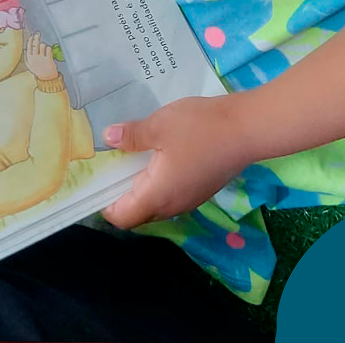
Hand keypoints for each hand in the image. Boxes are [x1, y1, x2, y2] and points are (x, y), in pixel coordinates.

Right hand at [23, 32, 58, 80]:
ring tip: (44, 49)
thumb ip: (27, 58)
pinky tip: (48, 52)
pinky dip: (49, 49)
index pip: (29, 47)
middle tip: (37, 35)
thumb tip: (26, 49)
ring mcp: (42, 58)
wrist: (47, 78)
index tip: (32, 36)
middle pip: (36, 44)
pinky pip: (48, 49)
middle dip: (36, 38)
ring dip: (43, 45)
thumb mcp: (30, 66)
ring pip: (42, 45)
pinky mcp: (48, 59)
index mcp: (30, 59)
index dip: (30, 40)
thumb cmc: (39, 71)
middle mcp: (35, 57)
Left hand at [100, 95, 253, 229]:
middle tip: (111, 166)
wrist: (248, 128)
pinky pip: (173, 194)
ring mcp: (191, 199)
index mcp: (158, 196)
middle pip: (138, 213)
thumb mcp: (159, 126)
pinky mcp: (203, 188)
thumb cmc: (201, 128)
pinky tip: (160, 155)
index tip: (95, 182)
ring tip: (133, 157)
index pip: (122, 218)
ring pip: (157, 204)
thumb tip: (108, 139)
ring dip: (142, 187)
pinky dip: (160, 182)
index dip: (104, 205)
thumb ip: (131, 136)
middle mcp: (173, 205)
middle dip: (121, 195)